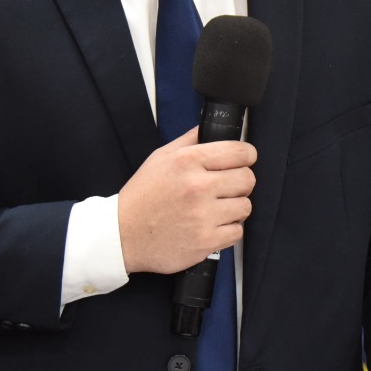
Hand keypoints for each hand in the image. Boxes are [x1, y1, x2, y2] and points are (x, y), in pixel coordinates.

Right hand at [118, 127, 255, 274]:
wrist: (123, 235)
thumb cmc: (142, 196)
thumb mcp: (160, 158)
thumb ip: (189, 141)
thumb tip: (212, 128)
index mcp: (187, 162)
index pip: (239, 152)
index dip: (247, 155)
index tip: (244, 160)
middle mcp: (197, 187)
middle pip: (247, 179)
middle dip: (241, 182)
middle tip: (227, 187)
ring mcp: (202, 216)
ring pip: (245, 207)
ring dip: (235, 208)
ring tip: (216, 208)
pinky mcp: (205, 242)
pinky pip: (237, 232)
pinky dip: (227, 230)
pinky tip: (212, 225)